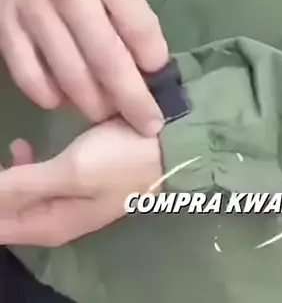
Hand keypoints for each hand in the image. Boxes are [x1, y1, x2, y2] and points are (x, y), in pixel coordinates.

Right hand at [0, 0, 166, 134]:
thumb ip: (131, 13)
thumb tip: (149, 67)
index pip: (138, 25)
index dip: (154, 60)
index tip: (161, 78)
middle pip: (106, 59)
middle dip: (132, 99)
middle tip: (147, 123)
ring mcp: (32, 13)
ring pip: (69, 76)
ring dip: (94, 105)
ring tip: (108, 113)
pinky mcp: (4, 30)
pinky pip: (31, 79)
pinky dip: (52, 98)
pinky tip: (66, 99)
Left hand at [0, 118, 162, 245]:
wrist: (174, 147)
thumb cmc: (122, 158)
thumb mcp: (71, 170)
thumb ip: (23, 184)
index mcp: (51, 226)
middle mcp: (56, 220)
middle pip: (6, 214)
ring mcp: (69, 201)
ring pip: (20, 197)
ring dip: (7, 178)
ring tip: (9, 148)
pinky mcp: (79, 181)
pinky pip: (37, 183)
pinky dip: (25, 168)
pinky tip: (26, 147)